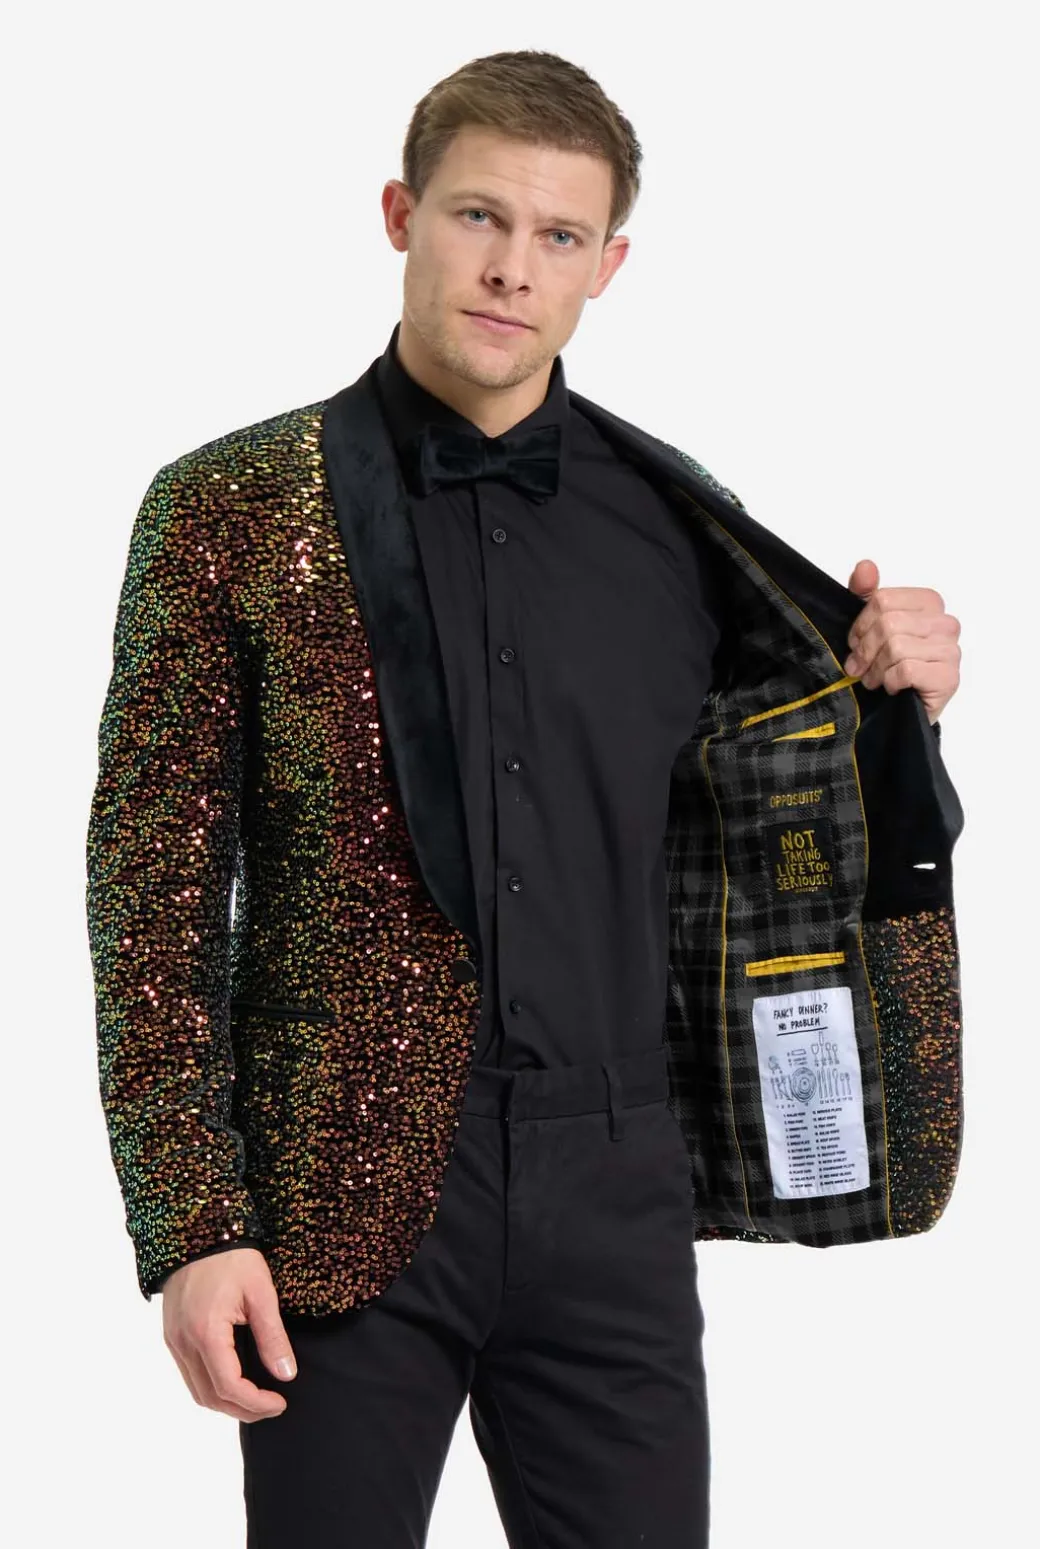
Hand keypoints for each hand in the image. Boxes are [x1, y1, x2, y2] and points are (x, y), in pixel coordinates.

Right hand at [161, 1246, 296, 1422]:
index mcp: (206, 1333)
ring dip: (225, 1402)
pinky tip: (233, 1379)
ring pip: (196, 1390)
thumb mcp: (261, 1293)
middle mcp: (183, 1343)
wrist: (198, 1231)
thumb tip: (286, 1375)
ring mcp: (173, 1340)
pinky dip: (211, 1386)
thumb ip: (272, 1337)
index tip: (280, 1403)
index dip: (256, 1403)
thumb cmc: (232, 1258)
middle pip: (209, 1397)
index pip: (229, 1387)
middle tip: (271, 1407)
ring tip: (255, 1398)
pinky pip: (189, 1373)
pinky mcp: (171, 1335)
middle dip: (242, 1409)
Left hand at [843, 558, 960, 725]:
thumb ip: (866, 593)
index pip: (882, 600)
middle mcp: (946, 623)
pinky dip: (891, 682)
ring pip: (897, 647)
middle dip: (866, 650)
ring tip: (875, 679)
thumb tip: (865, 566)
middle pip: (888, 623)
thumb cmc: (889, 665)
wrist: (900, 710)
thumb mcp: (870, 625)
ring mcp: (951, 650)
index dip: (861, 625)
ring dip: (877, 669)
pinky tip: (893, 688)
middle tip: (860, 667)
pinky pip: (907, 670)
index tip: (856, 643)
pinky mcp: (949, 677)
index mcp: (929, 603)